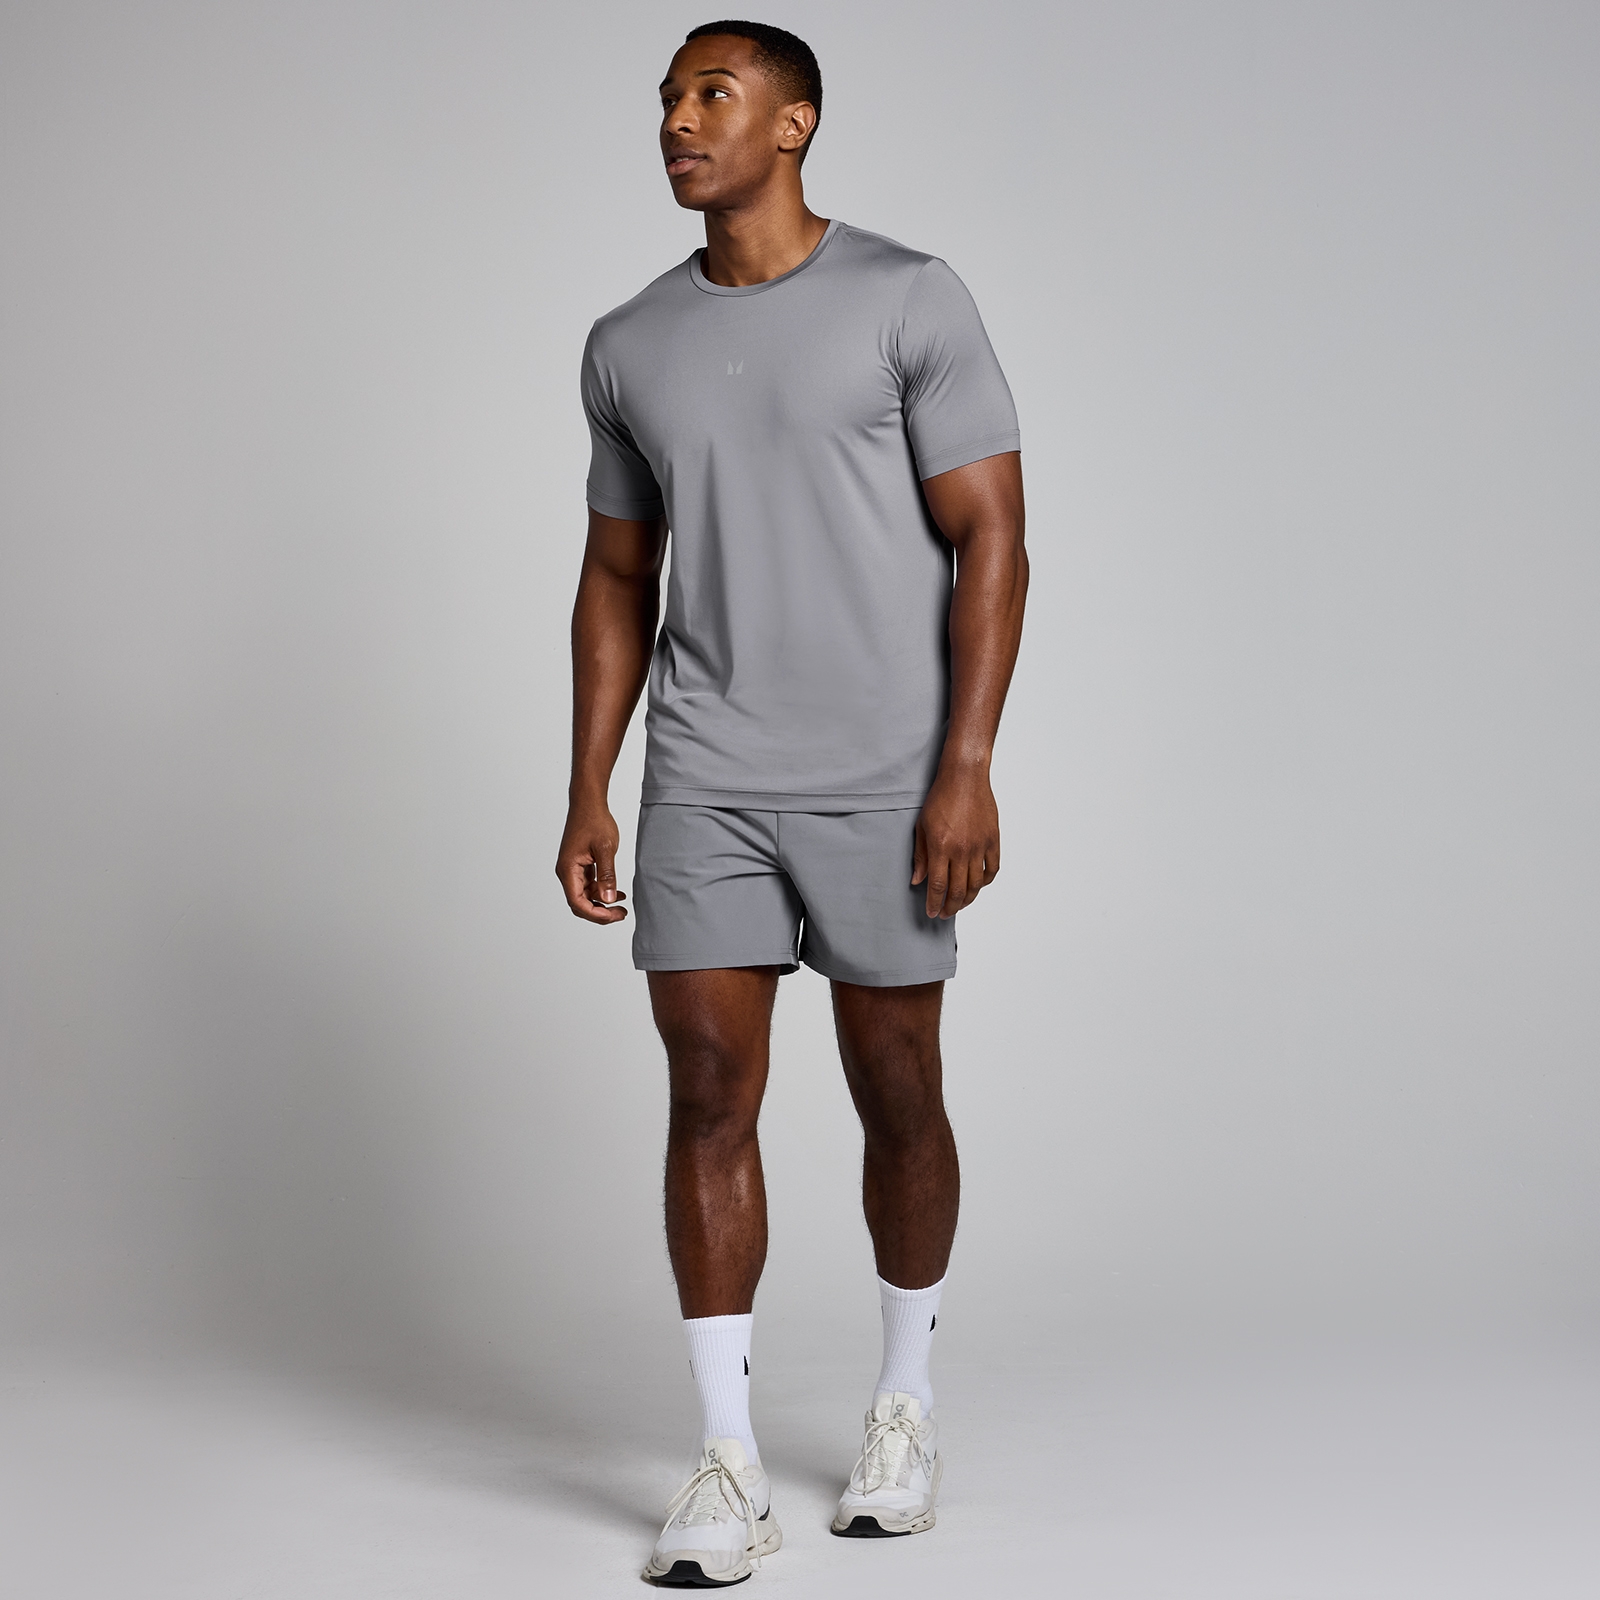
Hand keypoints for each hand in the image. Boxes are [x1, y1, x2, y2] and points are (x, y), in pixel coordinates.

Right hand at [556, 800, 627, 923]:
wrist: (588, 803)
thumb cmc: (594, 821)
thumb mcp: (606, 848)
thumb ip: (607, 875)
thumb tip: (609, 899)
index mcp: (568, 870)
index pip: (578, 903)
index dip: (596, 914)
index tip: (615, 915)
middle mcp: (566, 872)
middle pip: (579, 904)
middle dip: (600, 913)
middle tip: (621, 914)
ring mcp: (572, 869)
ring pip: (584, 896)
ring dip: (602, 903)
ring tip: (622, 905)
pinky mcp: (579, 865)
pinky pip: (588, 886)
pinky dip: (601, 891)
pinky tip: (617, 893)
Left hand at [912, 766, 999, 918]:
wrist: (964, 778)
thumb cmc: (941, 798)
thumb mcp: (922, 826)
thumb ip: (921, 856)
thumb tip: (917, 880)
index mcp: (941, 847)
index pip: (937, 886)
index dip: (934, 903)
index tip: (932, 912)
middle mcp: (961, 850)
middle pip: (958, 890)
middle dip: (950, 907)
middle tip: (945, 913)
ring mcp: (979, 846)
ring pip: (976, 884)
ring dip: (968, 899)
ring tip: (960, 903)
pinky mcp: (993, 840)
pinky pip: (992, 869)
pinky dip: (985, 881)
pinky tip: (978, 885)